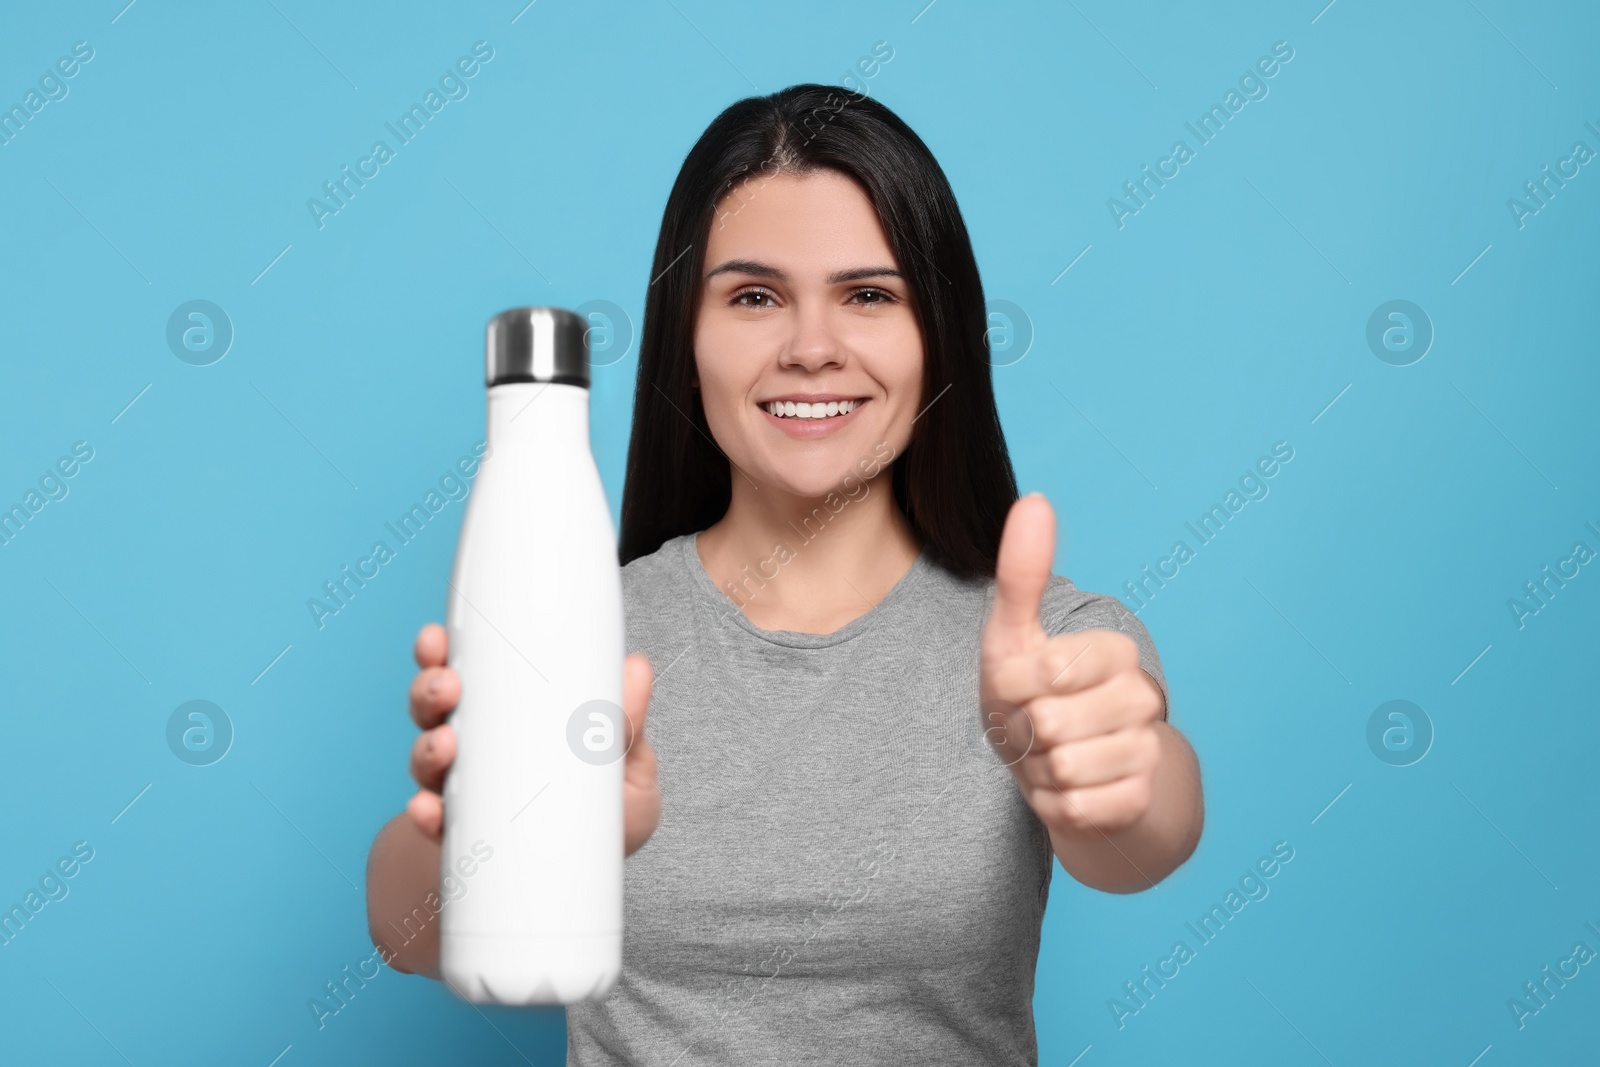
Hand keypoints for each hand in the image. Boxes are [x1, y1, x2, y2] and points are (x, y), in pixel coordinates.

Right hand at [405, 623, 662, 855]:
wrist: (578, 890)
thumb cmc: (604, 818)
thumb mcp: (626, 768)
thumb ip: (629, 725)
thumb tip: (636, 668)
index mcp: (509, 719)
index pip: (468, 675)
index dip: (443, 652)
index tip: (437, 639)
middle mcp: (476, 751)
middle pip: (435, 710)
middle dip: (430, 691)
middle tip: (447, 687)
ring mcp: (464, 795)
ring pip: (427, 760)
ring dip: (427, 748)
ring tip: (444, 745)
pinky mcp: (461, 840)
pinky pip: (435, 825)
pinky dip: (427, 816)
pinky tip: (430, 810)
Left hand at [979, 494, 1165, 839]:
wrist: (1059, 772)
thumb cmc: (1029, 696)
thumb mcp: (1013, 636)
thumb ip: (1022, 574)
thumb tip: (1035, 500)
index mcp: (1113, 650)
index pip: (1043, 672)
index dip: (1010, 688)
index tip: (1019, 688)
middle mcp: (1141, 697)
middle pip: (1051, 724)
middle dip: (1024, 733)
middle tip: (1033, 729)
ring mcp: (1146, 751)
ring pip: (1064, 769)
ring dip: (1039, 772)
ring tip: (1049, 758)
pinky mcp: (1139, 801)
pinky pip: (1077, 810)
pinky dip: (1056, 806)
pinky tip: (1066, 790)